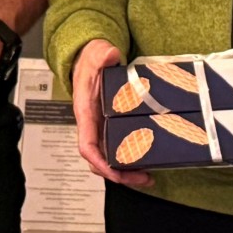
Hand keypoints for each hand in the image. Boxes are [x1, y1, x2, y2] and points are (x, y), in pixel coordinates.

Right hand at [71, 39, 149, 187]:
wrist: (90, 58)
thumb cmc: (90, 60)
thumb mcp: (96, 54)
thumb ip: (101, 55)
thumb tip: (109, 55)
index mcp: (85, 113)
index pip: (87, 146)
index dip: (99, 162)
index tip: (114, 173)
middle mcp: (92, 125)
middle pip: (100, 159)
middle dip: (119, 174)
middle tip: (143, 177)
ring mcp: (101, 128)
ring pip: (108, 158)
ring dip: (126, 171)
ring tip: (147, 176)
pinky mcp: (111, 126)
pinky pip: (117, 149)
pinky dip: (129, 159)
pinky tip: (146, 161)